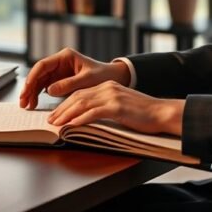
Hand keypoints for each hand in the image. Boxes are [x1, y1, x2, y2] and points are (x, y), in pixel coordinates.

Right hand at [18, 48, 130, 109]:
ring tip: (27, 106)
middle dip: (29, 87)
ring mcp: (59, 71)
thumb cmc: (102, 75)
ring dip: (32, 93)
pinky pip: (45, 87)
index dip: (33, 76)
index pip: (43, 65)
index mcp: (65, 56)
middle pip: (39, 74)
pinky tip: (35, 104)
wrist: (113, 78)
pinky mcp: (60, 80)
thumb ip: (68, 84)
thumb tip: (48, 90)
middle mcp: (60, 62)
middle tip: (23, 102)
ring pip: (40, 81)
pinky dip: (39, 95)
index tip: (27, 88)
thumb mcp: (87, 80)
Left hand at [47, 80, 184, 135]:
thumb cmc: (143, 113)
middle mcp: (107, 88)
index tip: (56, 114)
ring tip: (56, 124)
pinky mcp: (117, 107)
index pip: (81, 93)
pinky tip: (72, 125)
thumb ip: (105, 107)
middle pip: (78, 97)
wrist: (161, 112)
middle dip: (62, 109)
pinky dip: (80, 119)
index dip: (66, 104)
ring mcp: (112, 96)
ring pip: (82, 104)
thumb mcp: (121, 105)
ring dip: (67, 115)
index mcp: (107, 86)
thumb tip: (87, 117)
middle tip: (50, 120)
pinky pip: (93, 113)